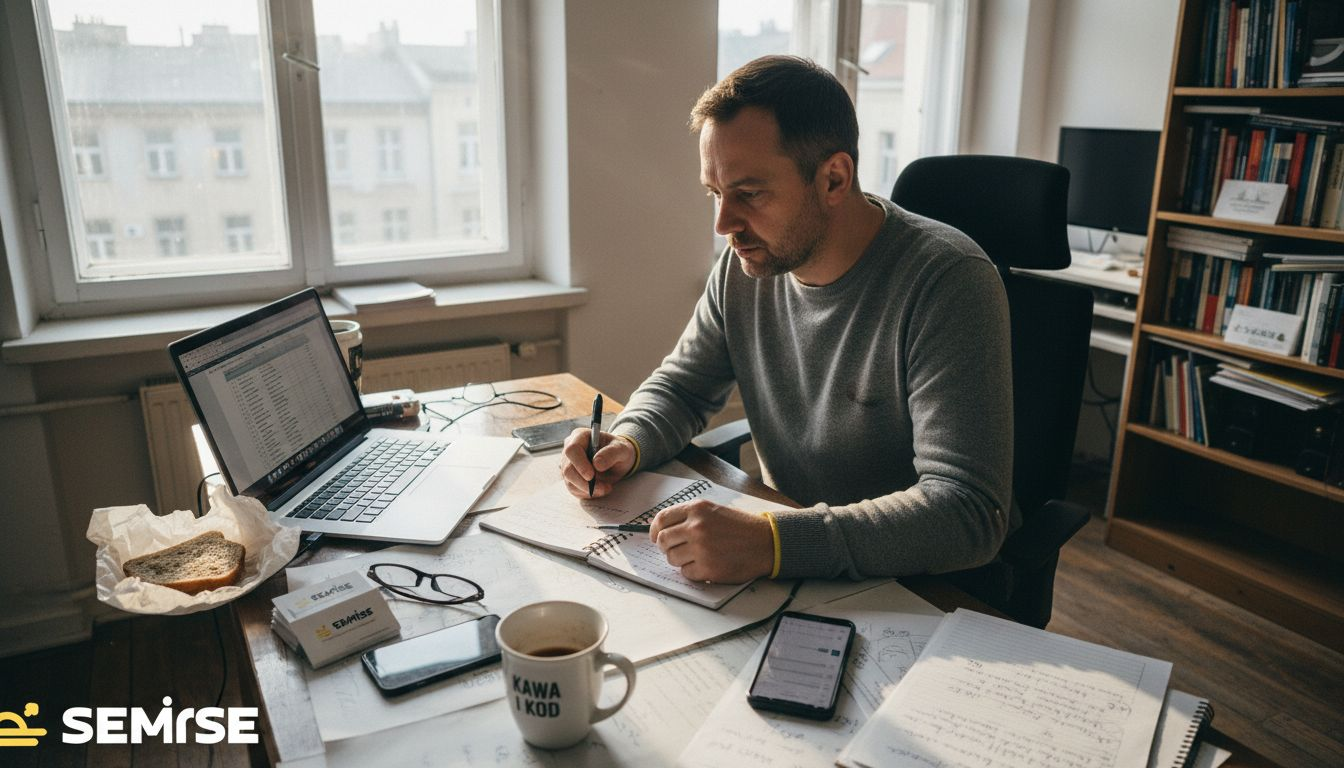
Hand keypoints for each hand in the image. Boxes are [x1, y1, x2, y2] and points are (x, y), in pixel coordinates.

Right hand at [560, 429, 635, 498]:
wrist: (618, 461)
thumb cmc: (619, 450)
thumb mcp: (622, 449)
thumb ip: (611, 453)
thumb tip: (597, 464)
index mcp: (580, 436)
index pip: (572, 450)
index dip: (580, 464)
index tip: (591, 476)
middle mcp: (570, 449)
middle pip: (568, 469)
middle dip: (585, 482)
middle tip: (603, 487)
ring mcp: (568, 464)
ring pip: (570, 482)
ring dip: (588, 490)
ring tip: (606, 488)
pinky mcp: (571, 478)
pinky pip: (574, 489)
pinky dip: (588, 493)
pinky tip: (600, 489)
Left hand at [648, 500, 773, 583]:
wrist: (766, 542)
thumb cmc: (741, 527)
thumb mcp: (714, 510)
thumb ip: (690, 517)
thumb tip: (663, 529)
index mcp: (697, 509)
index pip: (661, 519)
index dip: (654, 530)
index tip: (655, 537)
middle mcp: (697, 527)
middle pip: (663, 540)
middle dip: (666, 547)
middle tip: (676, 549)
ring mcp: (702, 548)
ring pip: (672, 558)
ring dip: (680, 560)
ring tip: (696, 557)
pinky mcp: (708, 568)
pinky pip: (686, 573)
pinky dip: (693, 572)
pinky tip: (706, 565)